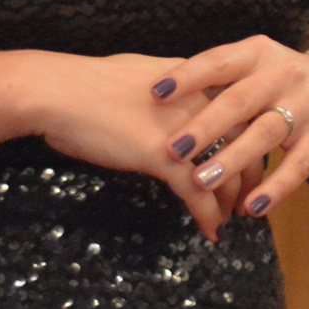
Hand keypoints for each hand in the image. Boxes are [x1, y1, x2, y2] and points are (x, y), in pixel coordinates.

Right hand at [25, 53, 234, 242]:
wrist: (56, 91)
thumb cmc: (86, 84)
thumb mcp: (141, 76)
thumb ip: (169, 90)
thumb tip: (173, 101)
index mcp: (197, 79)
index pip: (242, 111)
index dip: (251, 138)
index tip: (250, 159)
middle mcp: (201, 100)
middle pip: (248, 140)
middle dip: (252, 174)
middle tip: (248, 197)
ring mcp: (186, 129)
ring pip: (229, 170)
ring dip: (233, 200)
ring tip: (231, 218)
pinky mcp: (165, 156)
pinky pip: (200, 193)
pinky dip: (209, 216)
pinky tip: (212, 232)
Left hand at [155, 37, 308, 222]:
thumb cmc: (278, 80)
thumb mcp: (252, 67)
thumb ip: (214, 82)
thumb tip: (152, 98)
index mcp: (258, 54)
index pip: (219, 61)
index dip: (188, 76)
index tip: (154, 93)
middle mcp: (283, 75)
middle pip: (240, 101)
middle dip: (206, 126)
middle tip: (172, 150)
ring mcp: (306, 106)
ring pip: (266, 134)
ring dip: (233, 159)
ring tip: (201, 183)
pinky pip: (298, 166)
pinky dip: (275, 188)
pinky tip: (251, 208)